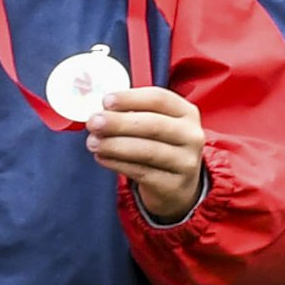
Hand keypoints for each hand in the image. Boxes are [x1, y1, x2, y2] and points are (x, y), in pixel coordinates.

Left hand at [88, 82, 208, 224]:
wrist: (177, 186)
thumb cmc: (160, 146)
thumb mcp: (156, 124)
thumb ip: (133, 113)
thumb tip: (100, 111)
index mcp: (187, 113)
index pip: (159, 99)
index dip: (131, 98)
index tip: (106, 101)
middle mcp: (191, 136)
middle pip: (153, 125)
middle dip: (118, 123)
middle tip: (93, 122)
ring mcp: (185, 162)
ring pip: (146, 150)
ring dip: (114, 145)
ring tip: (92, 142)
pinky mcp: (173, 185)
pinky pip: (141, 172)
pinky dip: (117, 163)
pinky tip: (101, 157)